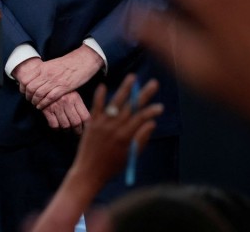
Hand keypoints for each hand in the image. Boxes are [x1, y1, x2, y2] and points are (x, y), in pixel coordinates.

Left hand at [15, 46, 102, 109]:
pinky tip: (41, 106)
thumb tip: (33, 78)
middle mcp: (46, 74)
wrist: (83, 60)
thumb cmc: (68, 63)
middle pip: (30, 88)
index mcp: (42, 67)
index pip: (26, 79)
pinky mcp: (63, 87)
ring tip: (35, 104)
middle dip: (28, 96)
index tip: (23, 92)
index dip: (22, 88)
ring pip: (38, 94)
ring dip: (35, 101)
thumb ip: (42, 71)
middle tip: (29, 100)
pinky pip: (49, 98)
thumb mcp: (51, 64)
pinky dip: (43, 104)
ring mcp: (54, 81)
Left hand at [28, 75, 162, 231]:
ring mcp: (101, 124)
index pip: (141, 119)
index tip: (161, 106)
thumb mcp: (130, 156)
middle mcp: (113, 128)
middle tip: (154, 83)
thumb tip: (151, 123)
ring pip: (115, 103)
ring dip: (124, 89)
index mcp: (125, 137)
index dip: (151, 112)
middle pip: (131, 107)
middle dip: (143, 94)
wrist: (88, 172)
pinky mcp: (91, 123)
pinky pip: (96, 107)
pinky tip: (103, 85)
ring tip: (132, 77)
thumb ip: (141, 139)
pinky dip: (99, 96)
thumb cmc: (112, 166)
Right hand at [41, 91, 90, 133]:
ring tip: (67, 130)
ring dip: (67, 130)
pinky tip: (57, 126)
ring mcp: (56, 106)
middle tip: (77, 132)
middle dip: (77, 131)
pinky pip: (54, 125)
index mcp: (75, 98)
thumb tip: (85, 120)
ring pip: (65, 125)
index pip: (85, 117)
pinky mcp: (46, 110)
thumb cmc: (59, 90)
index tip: (86, 128)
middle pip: (76, 123)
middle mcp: (67, 102)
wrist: (41, 84)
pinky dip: (56, 128)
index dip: (87, 126)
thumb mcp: (71, 92)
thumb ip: (78, 104)